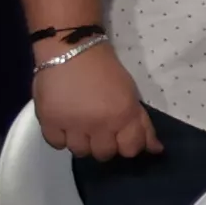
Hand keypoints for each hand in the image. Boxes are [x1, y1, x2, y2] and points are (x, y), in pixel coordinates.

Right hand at [37, 38, 159, 163]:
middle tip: (98, 129)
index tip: (119, 136)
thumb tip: (156, 150)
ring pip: (80, 152)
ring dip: (81, 142)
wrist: (71, 50)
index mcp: (123, 116)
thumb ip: (142, 124)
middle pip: (104, 154)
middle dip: (103, 144)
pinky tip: (64, 125)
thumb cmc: (105, 70)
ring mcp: (73, 124)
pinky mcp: (49, 121)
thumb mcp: (131, 95)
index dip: (126, 145)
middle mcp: (99, 124)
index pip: (130, 150)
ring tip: (79, 126)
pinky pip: (56, 144)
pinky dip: (60, 137)